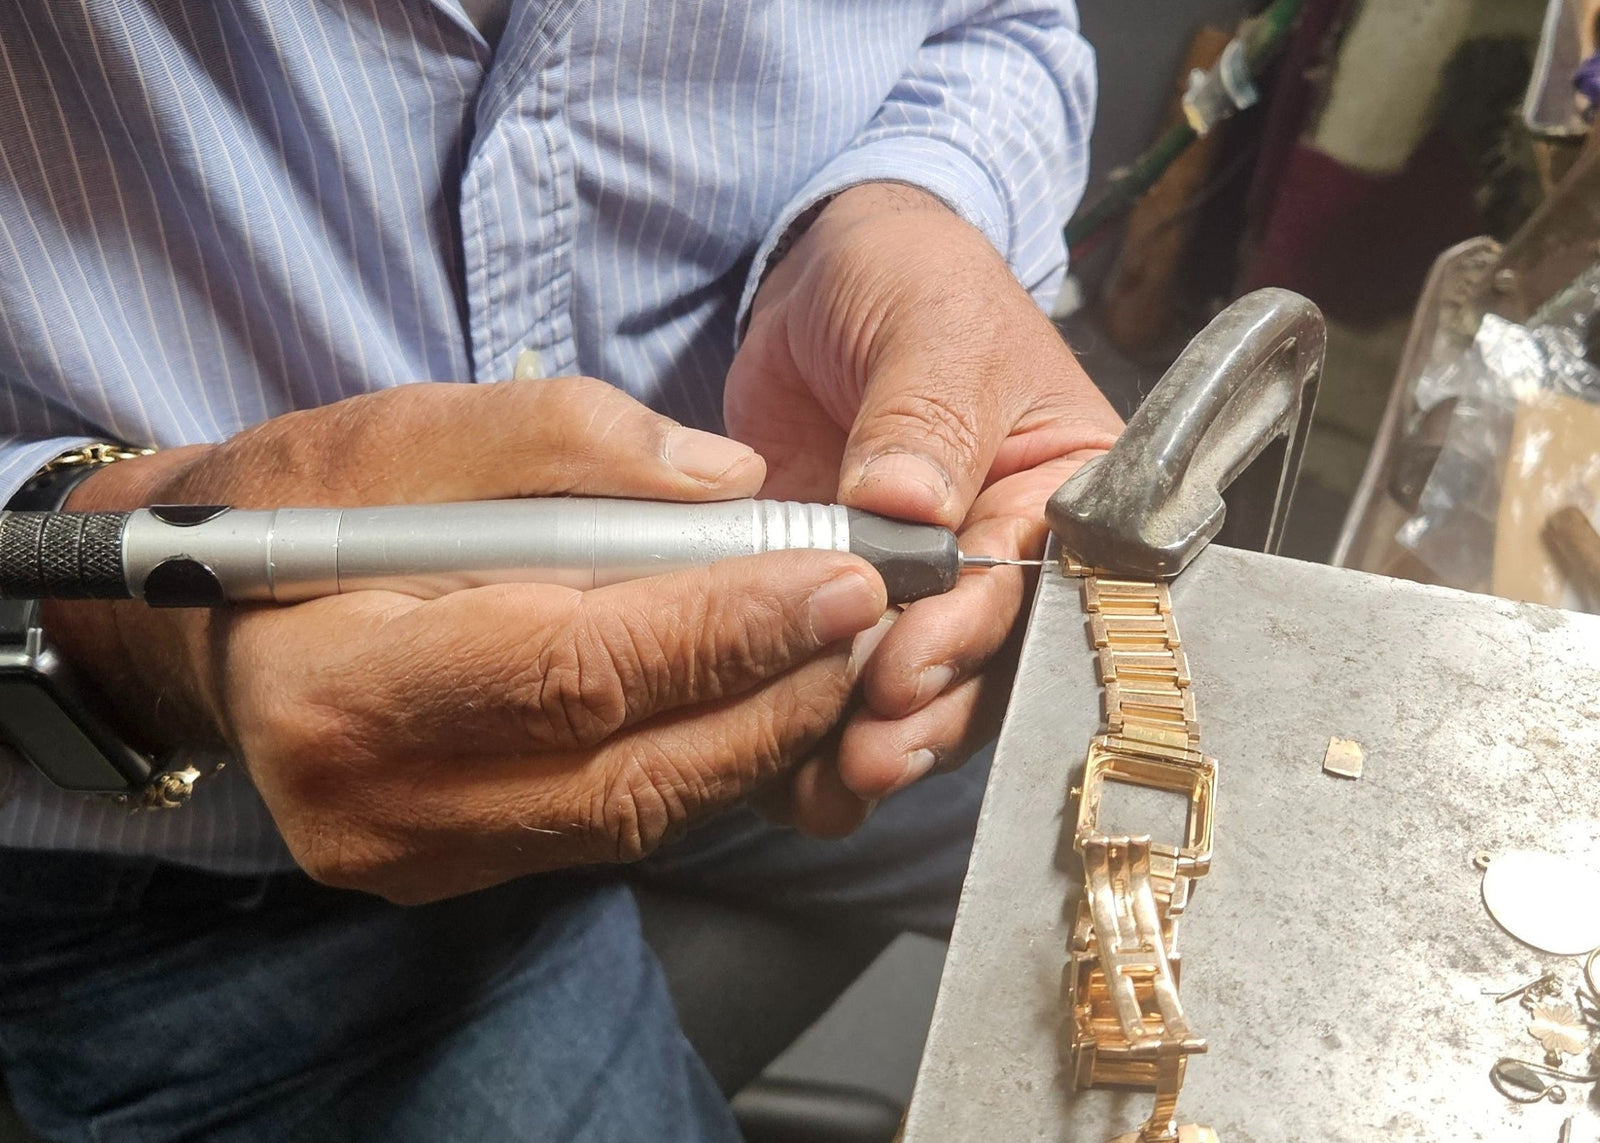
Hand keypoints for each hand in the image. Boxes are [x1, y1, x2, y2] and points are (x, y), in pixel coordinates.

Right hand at [46, 380, 885, 901]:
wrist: (204, 623)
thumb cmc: (297, 513)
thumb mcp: (398, 434)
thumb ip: (556, 440)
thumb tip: (725, 480)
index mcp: (339, 683)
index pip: (570, 667)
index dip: (719, 627)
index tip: (837, 578)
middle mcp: (377, 804)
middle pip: (625, 767)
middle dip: (771, 691)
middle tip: (871, 617)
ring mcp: (421, 855)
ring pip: (637, 813)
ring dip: (758, 736)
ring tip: (838, 653)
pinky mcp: (460, 866)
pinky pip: (614, 827)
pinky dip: (702, 764)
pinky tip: (761, 699)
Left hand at [726, 184, 1121, 831]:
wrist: (823, 279)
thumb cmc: (908, 278)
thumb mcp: (932, 321)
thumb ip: (927, 410)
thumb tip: (906, 501)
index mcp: (1065, 493)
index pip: (1037, 584)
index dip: (972, 638)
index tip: (905, 671)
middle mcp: (1007, 557)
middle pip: (981, 663)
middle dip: (921, 714)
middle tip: (860, 752)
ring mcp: (925, 592)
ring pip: (917, 694)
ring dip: (869, 741)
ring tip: (819, 780)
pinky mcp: (847, 605)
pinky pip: (838, 678)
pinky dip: (808, 726)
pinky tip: (774, 766)